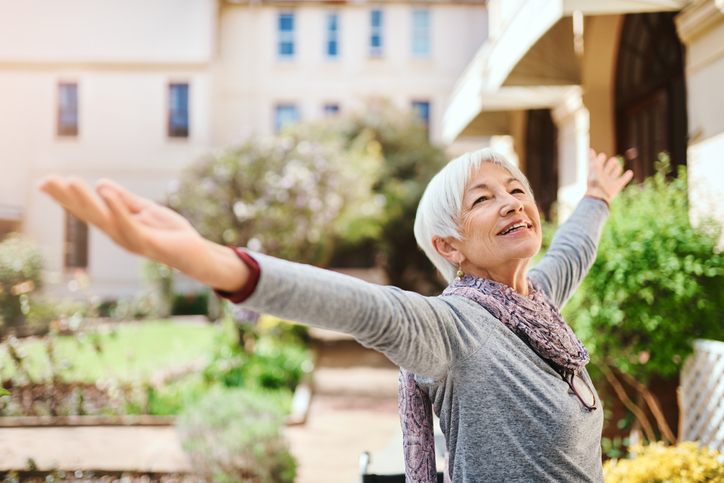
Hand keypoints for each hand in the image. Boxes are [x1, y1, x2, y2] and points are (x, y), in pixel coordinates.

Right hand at [38, 176, 248, 291]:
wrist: (196, 253)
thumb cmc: (171, 233)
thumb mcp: (146, 210)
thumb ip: (125, 199)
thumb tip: (101, 184)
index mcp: (116, 224)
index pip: (87, 209)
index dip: (66, 197)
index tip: (44, 182)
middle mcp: (118, 234)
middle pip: (88, 214)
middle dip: (67, 198)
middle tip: (45, 181)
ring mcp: (131, 240)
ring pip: (103, 219)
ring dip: (86, 201)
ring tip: (69, 181)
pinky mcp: (148, 242)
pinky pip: (129, 224)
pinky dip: (117, 208)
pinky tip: (105, 192)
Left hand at [585, 149, 633, 204]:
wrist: (598, 195)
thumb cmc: (595, 182)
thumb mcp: (594, 168)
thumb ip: (592, 159)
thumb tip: (590, 149)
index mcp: (596, 173)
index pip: (598, 165)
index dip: (600, 160)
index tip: (602, 155)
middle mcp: (602, 178)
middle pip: (606, 170)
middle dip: (610, 165)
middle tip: (614, 159)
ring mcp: (609, 183)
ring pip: (613, 176)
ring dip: (616, 171)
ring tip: (619, 166)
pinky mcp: (615, 188)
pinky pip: (622, 181)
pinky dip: (626, 177)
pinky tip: (630, 172)